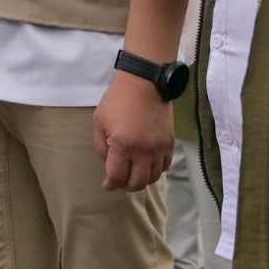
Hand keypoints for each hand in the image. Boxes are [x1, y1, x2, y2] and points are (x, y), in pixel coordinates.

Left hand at [94, 72, 173, 191]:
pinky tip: (147, 165)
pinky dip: (156, 171)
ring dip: (142, 180)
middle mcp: (143, 150)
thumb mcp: (99, 122)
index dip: (111, 184)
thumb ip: (101, 146)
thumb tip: (108, 164)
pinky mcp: (169, 143)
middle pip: (137, 183)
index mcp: (122, 145)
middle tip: (120, 181)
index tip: (107, 185)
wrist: (145, 83)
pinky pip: (165, 166)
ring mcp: (159, 148)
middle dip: (126, 186)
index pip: (117, 177)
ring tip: (134, 174)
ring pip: (153, 177)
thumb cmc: (117, 100)